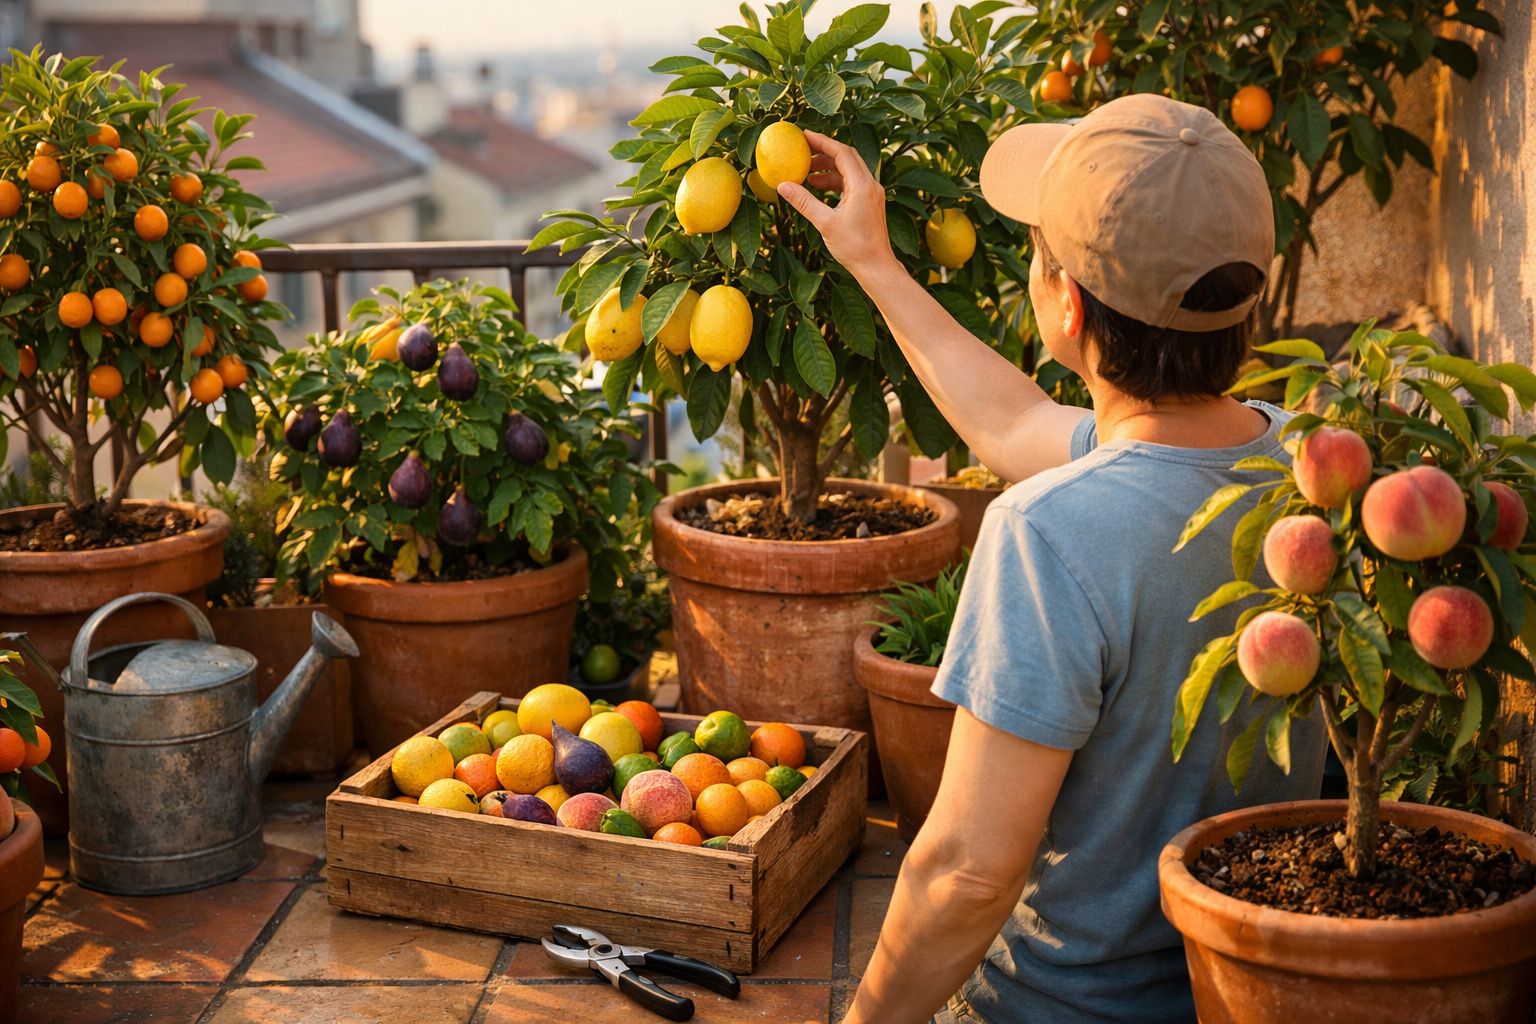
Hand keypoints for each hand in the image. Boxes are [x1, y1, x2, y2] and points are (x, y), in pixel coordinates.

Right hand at [777, 130, 899, 278]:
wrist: (876, 267)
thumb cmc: (854, 248)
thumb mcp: (825, 223)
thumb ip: (804, 202)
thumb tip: (782, 186)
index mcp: (862, 185)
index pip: (842, 152)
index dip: (822, 141)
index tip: (804, 136)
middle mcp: (871, 185)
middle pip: (847, 157)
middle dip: (824, 151)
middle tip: (803, 150)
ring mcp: (872, 194)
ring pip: (849, 171)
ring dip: (828, 168)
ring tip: (806, 172)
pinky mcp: (870, 203)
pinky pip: (851, 184)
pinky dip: (834, 182)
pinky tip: (818, 188)